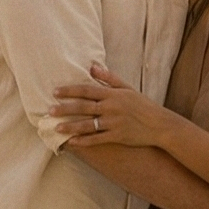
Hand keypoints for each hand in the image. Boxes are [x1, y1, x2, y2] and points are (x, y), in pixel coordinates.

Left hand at [53, 63, 168, 147]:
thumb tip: (91, 66)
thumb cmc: (143, 105)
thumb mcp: (127, 88)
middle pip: (84, 107)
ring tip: (56, 128)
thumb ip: (109, 78)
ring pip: (88, 125)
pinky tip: (72, 142)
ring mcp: (114, 123)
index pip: (87, 90)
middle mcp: (112, 108)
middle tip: (49, 110)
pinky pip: (97, 139)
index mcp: (113, 94)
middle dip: (65, 109)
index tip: (55, 92)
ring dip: (71, 127)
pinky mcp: (117, 137)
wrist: (159, 125)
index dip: (70, 91)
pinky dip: (84, 141)